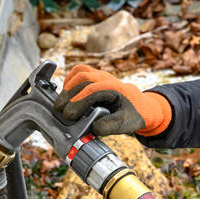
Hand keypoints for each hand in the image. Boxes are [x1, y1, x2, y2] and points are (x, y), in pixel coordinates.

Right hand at [54, 64, 171, 135]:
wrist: (139, 105)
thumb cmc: (132, 115)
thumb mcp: (126, 124)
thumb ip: (110, 126)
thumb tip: (92, 127)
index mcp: (116, 89)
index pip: (93, 91)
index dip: (78, 102)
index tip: (68, 116)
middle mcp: (107, 78)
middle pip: (84, 78)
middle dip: (69, 95)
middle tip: (60, 112)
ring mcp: (100, 75)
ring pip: (80, 72)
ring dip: (67, 87)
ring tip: (60, 104)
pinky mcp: (94, 75)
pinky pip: (79, 71)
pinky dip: (69, 80)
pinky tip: (66, 95)